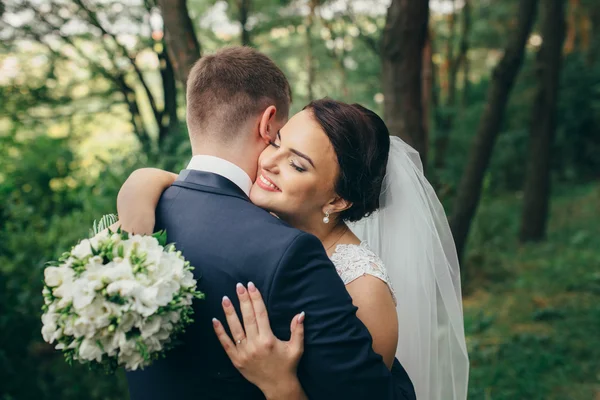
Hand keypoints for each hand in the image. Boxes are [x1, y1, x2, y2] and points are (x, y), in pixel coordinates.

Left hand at [212, 282, 305, 398]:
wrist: (277, 386)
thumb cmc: (288, 365)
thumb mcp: (296, 348)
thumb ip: (298, 330)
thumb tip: (301, 313)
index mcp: (268, 339)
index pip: (260, 314)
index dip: (256, 298)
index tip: (251, 286)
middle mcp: (255, 344)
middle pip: (247, 317)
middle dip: (243, 300)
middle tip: (239, 286)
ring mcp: (243, 352)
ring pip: (235, 328)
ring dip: (229, 312)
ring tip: (225, 298)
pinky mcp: (236, 360)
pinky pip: (225, 344)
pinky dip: (220, 332)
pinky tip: (215, 320)